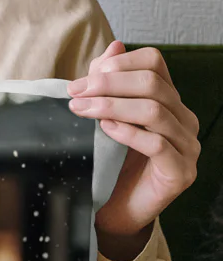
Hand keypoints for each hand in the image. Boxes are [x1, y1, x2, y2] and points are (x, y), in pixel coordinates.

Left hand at [68, 41, 199, 260]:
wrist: (117, 214)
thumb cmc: (110, 167)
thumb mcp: (105, 121)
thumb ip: (108, 87)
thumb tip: (110, 46)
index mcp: (167, 101)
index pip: (153, 63)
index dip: (118, 64)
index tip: (82, 80)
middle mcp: (183, 119)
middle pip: (152, 84)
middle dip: (108, 85)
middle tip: (74, 94)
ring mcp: (187, 146)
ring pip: (154, 110)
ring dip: (112, 106)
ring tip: (81, 109)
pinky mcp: (180, 171)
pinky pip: (157, 144)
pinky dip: (128, 133)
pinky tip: (105, 130)